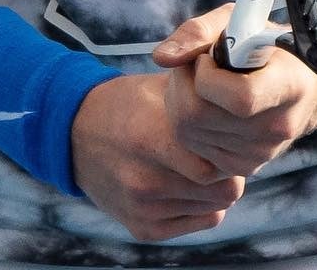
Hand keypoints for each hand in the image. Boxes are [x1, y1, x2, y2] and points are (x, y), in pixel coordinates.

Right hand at [71, 73, 245, 241]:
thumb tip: (242, 107)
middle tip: (223, 149)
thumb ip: (200, 100)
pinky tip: (188, 180)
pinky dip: (202, 204)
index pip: (221, 163)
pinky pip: (199, 221)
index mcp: (151, 138)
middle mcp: (146, 180)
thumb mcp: (160, 88)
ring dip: (216, 186)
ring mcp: (143, 209)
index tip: (233, 135)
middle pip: (225, 189)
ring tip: (202, 162)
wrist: (75, 134)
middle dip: (231, 169)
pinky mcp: (142, 229)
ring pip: (215, 207)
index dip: (234, 148)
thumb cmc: (126, 104)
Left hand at [151, 6, 316, 176]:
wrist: (305, 86)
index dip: (208, 76)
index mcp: (288, 86)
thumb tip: (161, 57)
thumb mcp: (240, 21)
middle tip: (194, 64)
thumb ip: (198, 32)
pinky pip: (193, 149)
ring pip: (188, 133)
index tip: (207, 57)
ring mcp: (261, 154)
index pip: (240, 98)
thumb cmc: (268, 44)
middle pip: (200, 117)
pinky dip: (188, 123)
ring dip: (181, 100)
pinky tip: (204, 103)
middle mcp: (278, 127)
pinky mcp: (244, 168)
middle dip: (182, 83)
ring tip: (200, 81)